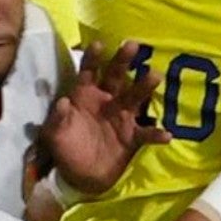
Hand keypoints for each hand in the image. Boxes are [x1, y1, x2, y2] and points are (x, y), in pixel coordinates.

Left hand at [44, 41, 171, 193]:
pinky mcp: (133, 137)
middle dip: (123, 60)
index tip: (99, 45)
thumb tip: (62, 102)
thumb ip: (57, 119)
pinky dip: (156, 133)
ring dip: (144, 87)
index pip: (89, 72)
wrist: (80, 176)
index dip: (93, 59)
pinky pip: (146, 133)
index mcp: (86, 95)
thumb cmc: (65, 148)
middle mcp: (107, 100)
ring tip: (155, 76)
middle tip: (132, 44)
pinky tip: (166, 135)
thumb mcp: (54, 135)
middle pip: (116, 76)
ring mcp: (122, 117)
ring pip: (135, 97)